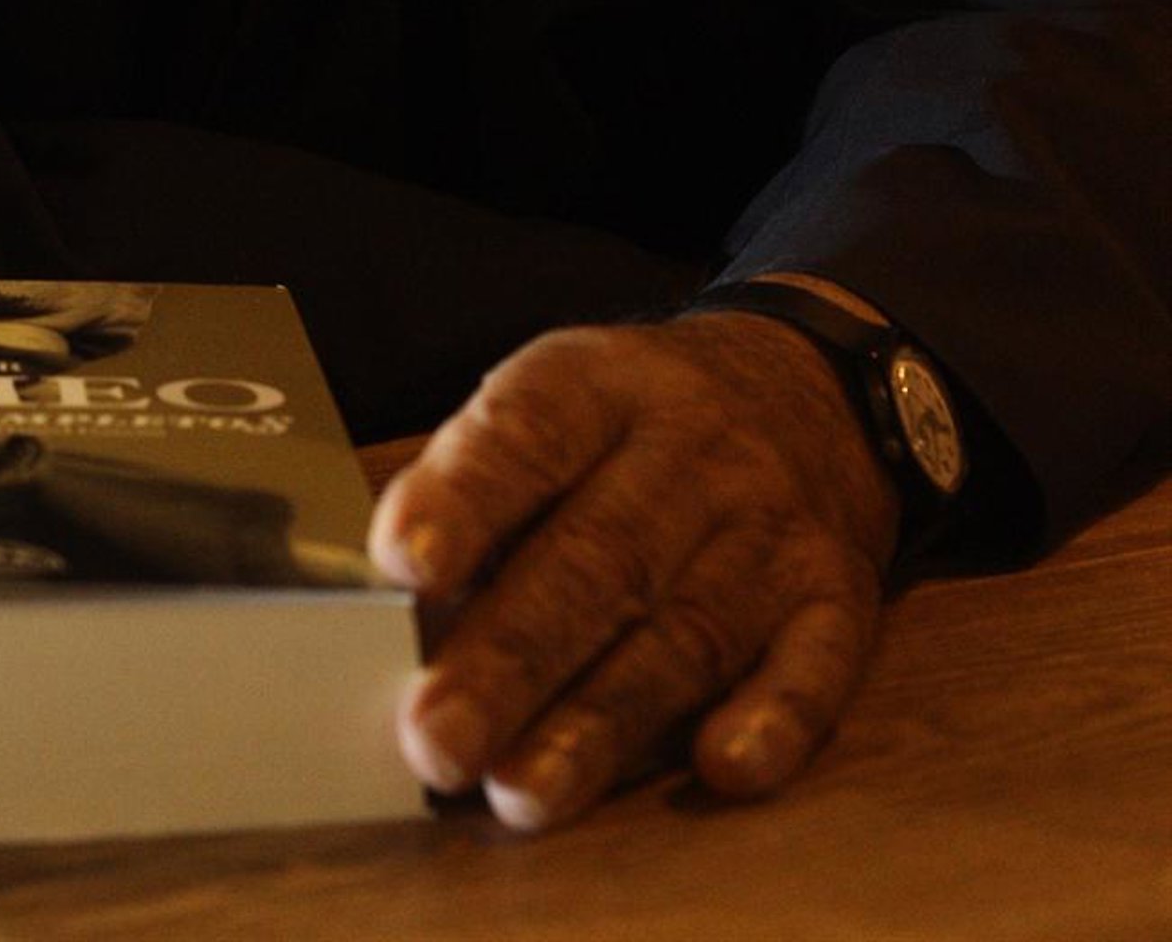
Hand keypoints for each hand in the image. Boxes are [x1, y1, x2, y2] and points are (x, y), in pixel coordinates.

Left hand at [366, 313, 900, 830]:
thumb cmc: (627, 424)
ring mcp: (768, 526)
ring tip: (520, 792)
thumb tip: (342, 575)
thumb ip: (456, 483)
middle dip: (510, 655)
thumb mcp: (547, 403)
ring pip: (685, 630)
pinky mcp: (836, 597)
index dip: (464, 496)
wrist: (805, 388)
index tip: (399, 562)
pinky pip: (814, 663)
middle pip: (598, 557)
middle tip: (433, 738)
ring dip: (601, 721)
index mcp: (596, 385)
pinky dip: (773, 719)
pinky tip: (718, 767)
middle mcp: (688, 449)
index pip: (526, 433)